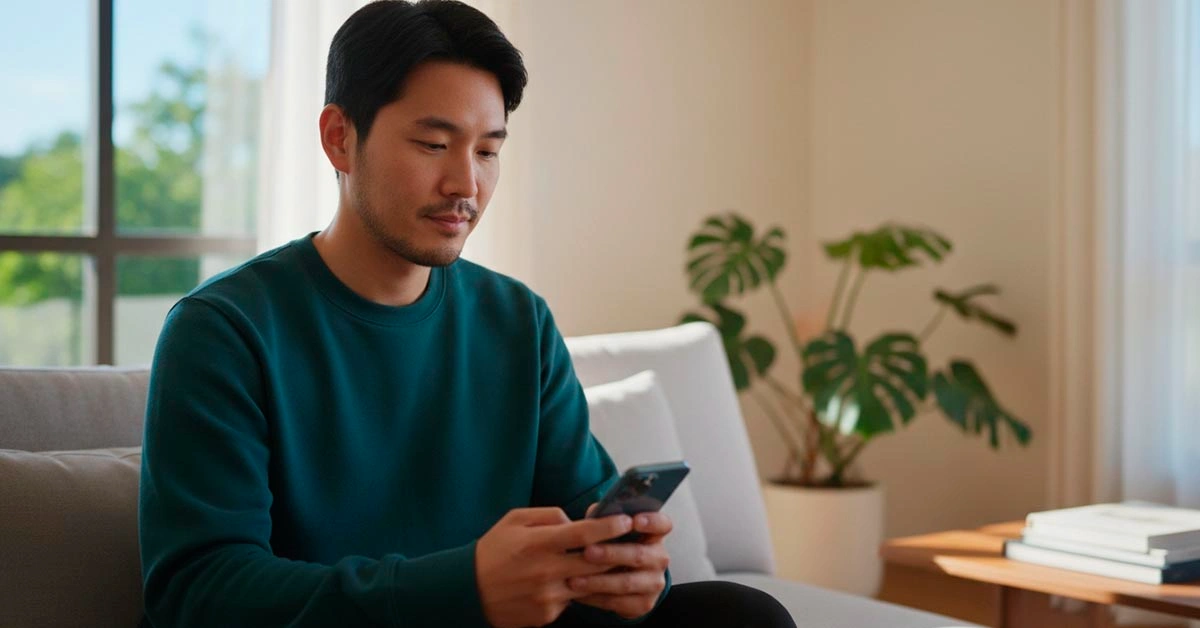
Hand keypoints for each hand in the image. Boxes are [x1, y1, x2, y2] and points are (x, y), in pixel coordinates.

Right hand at [475, 507, 634, 627]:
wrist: (468, 591)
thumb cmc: (493, 550)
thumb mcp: (514, 521)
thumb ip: (548, 516)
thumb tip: (575, 521)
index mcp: (539, 543)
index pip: (583, 533)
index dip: (609, 527)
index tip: (626, 521)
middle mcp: (546, 571)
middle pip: (596, 563)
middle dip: (617, 553)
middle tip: (631, 544)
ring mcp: (548, 596)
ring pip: (588, 585)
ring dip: (599, 575)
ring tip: (606, 564)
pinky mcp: (547, 615)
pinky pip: (570, 601)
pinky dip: (572, 591)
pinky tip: (564, 584)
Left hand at [568, 505, 672, 618]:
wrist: (621, 582)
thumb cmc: (614, 548)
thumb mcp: (613, 533)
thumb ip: (606, 520)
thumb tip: (594, 513)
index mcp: (654, 536)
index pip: (663, 524)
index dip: (652, 521)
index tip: (634, 520)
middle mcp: (659, 559)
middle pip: (639, 555)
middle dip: (611, 553)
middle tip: (588, 551)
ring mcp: (654, 583)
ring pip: (626, 583)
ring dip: (598, 581)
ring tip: (574, 579)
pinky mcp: (644, 604)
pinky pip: (618, 602)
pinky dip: (596, 598)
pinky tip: (578, 594)